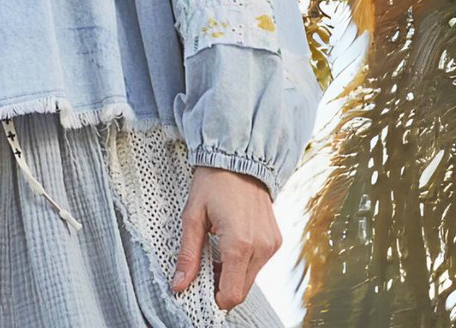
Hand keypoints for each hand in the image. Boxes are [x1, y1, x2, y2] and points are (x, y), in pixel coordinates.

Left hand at [171, 166, 281, 310]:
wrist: (238, 157)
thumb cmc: (213, 182)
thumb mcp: (193, 216)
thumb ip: (188, 254)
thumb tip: (179, 284)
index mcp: (239, 244)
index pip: (231, 293)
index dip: (215, 299)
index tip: (200, 291)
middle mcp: (261, 247)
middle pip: (242, 289)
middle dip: (222, 286)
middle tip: (204, 269)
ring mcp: (272, 244)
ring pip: (251, 278)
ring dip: (233, 274)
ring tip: (215, 252)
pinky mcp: (276, 239)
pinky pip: (259, 263)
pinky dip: (244, 262)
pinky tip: (230, 244)